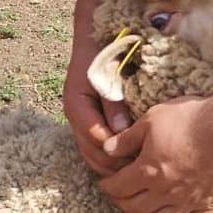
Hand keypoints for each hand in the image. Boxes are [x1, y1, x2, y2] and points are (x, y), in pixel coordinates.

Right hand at [63, 37, 133, 176]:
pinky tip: (124, 162)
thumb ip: (114, 103)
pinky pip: (93, 147)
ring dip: (109, 165)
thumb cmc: (105, 54)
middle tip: (138, 172)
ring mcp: (78, 120)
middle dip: (112, 164)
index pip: (95, 138)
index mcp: (76, 104)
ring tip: (133, 173)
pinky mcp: (87, 121)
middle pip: (90, 152)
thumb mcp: (110, 75)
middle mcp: (74, 116)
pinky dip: (106, 158)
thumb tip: (122, 132)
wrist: (95, 40)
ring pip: (89, 153)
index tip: (137, 159)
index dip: (115, 151)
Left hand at [98, 95, 212, 212]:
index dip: (107, 186)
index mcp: (149, 170)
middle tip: (118, 198)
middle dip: (121, 204)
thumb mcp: (152, 119)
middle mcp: (166, 192)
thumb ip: (127, 138)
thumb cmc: (193, 119)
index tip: (103, 183)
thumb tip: (105, 149)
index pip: (119, 186)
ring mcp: (189, 202)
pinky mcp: (211, 206)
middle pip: (135, 208)